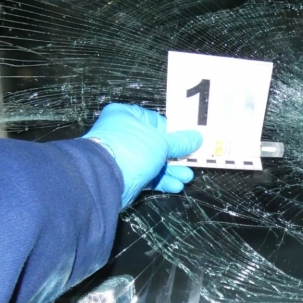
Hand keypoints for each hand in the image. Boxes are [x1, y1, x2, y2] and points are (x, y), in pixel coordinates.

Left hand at [83, 103, 201, 208]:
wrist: (105, 179)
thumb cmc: (132, 149)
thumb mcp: (162, 142)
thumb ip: (181, 142)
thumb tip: (197, 138)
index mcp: (127, 116)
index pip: (157, 122)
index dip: (175, 133)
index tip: (190, 142)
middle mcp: (124, 134)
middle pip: (158, 144)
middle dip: (176, 156)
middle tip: (192, 162)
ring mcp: (124, 156)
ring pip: (154, 162)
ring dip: (172, 171)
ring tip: (186, 177)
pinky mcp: (126, 175)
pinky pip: (148, 176)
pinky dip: (161, 180)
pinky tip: (175, 186)